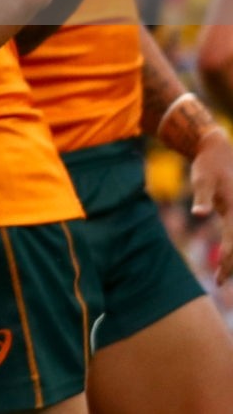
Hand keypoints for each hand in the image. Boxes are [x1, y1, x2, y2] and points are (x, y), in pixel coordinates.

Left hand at [192, 130, 232, 284]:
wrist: (217, 148)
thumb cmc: (207, 164)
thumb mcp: (201, 179)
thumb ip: (202, 197)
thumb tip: (199, 213)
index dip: (228, 262)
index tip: (219, 279)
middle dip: (232, 264)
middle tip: (220, 281)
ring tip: (223, 274)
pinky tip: (227, 256)